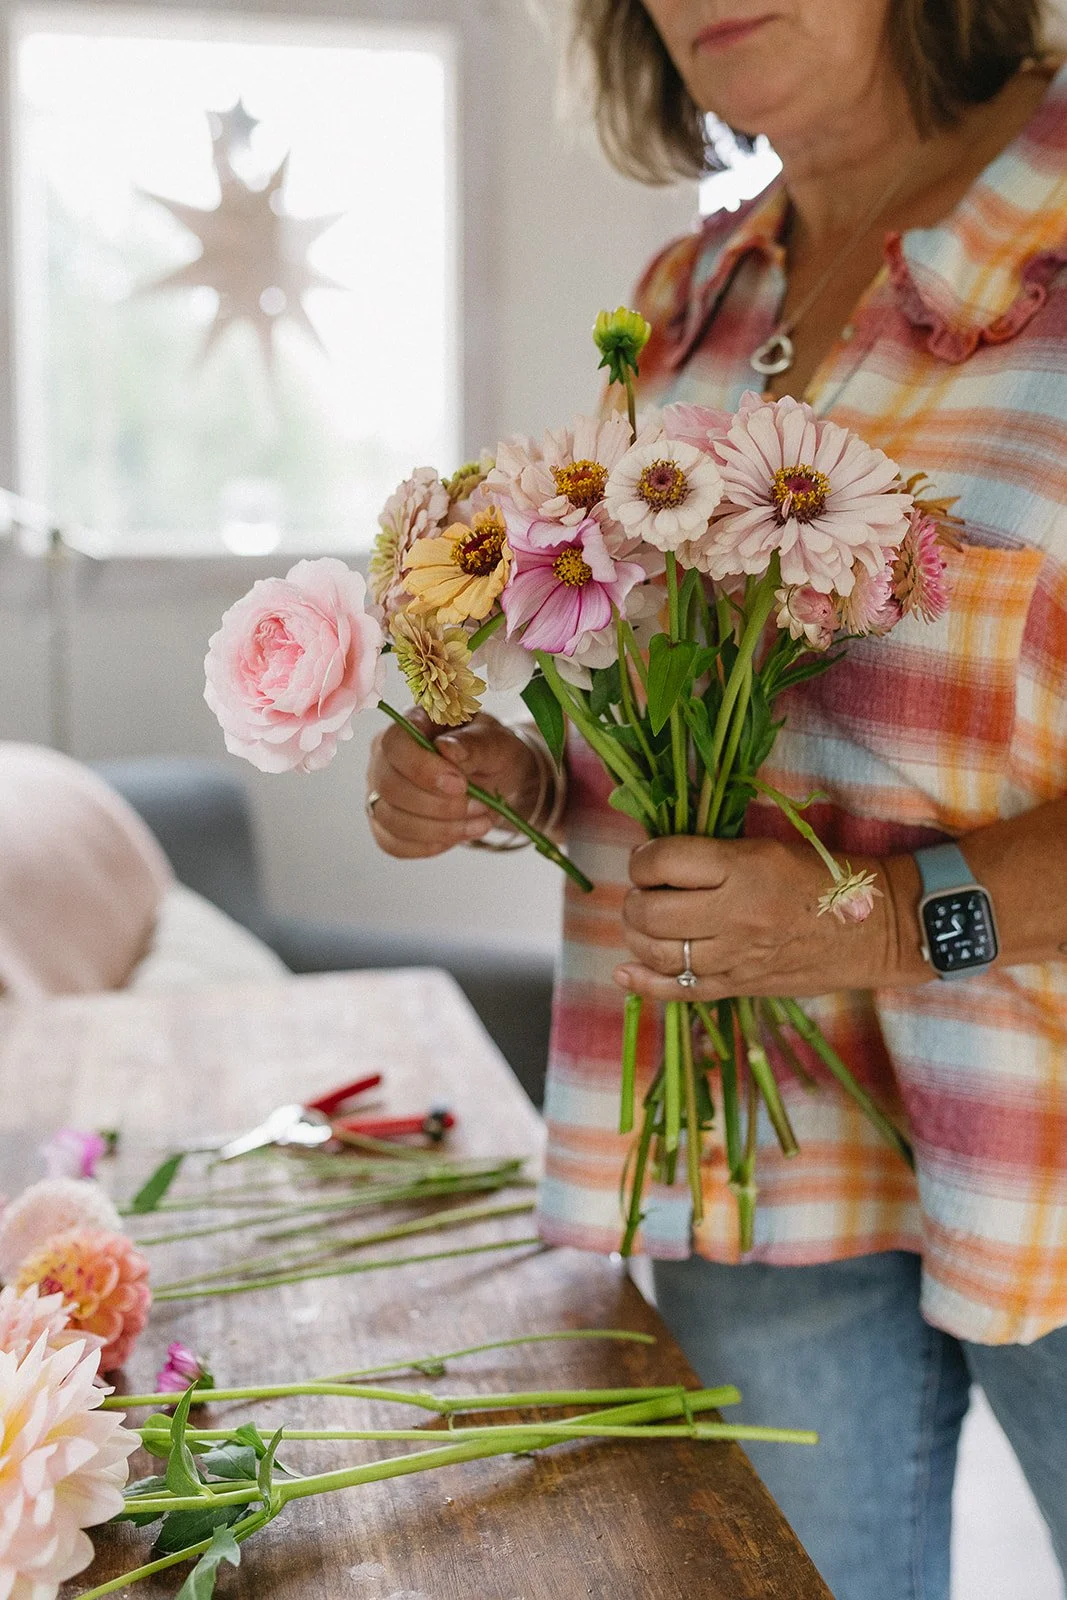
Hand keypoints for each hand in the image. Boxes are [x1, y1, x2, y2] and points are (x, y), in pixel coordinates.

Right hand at [366, 710, 541, 860]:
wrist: (499, 782)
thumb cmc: (493, 754)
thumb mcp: (497, 744)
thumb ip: (474, 744)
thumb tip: (447, 749)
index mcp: (410, 724)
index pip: (395, 744)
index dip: (423, 768)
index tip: (461, 784)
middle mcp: (385, 758)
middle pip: (389, 786)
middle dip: (438, 805)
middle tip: (480, 806)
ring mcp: (380, 793)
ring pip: (391, 819)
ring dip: (440, 829)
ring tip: (479, 822)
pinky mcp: (385, 826)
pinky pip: (395, 844)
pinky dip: (431, 844)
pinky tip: (458, 834)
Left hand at [614, 835, 927, 1000]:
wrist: (876, 926)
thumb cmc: (824, 877)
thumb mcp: (768, 848)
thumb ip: (713, 856)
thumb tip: (656, 859)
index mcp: (744, 870)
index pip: (664, 861)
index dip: (643, 858)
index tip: (646, 858)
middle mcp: (735, 915)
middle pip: (651, 912)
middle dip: (635, 898)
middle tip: (644, 890)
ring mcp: (736, 957)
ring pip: (658, 953)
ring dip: (637, 936)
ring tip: (643, 922)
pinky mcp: (741, 987)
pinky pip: (681, 992)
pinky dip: (645, 983)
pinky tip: (625, 972)